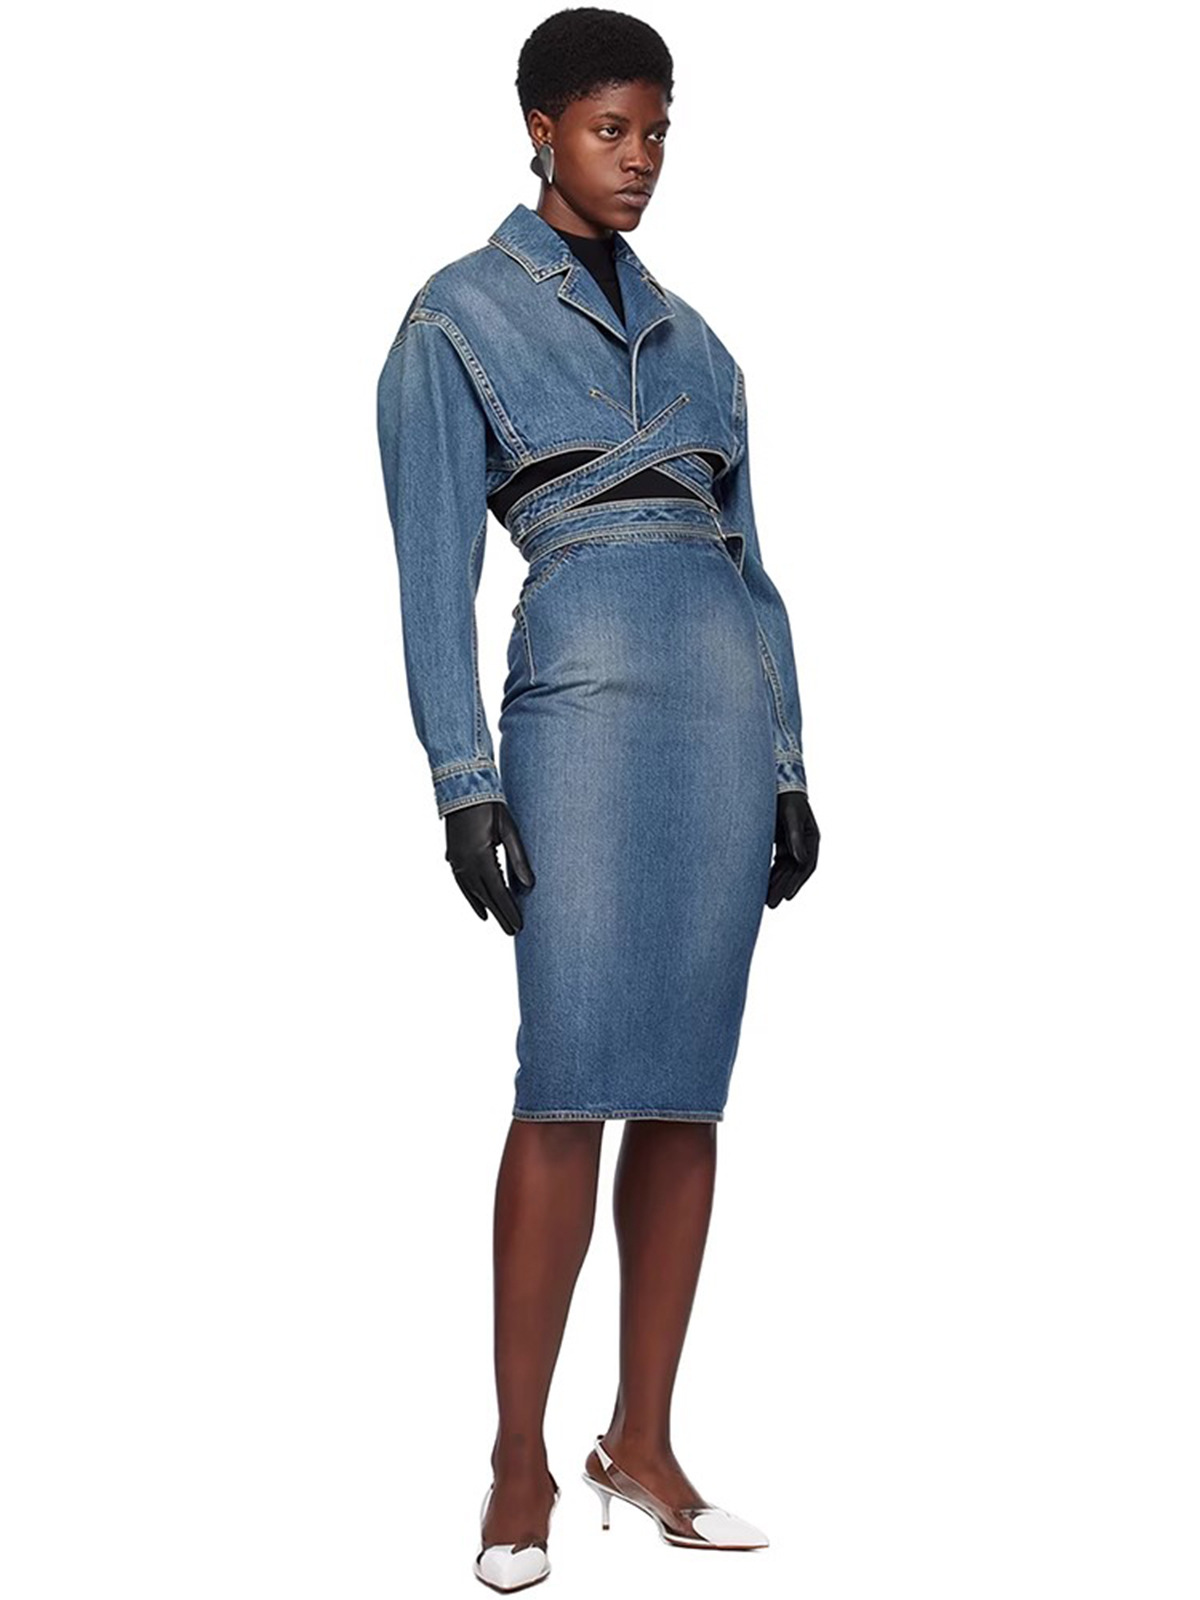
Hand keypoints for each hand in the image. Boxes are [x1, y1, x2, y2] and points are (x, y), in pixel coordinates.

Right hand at [444, 800, 534, 933]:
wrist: (462, 789)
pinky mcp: (453, 857)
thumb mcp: (509, 830)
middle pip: (486, 898)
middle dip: (501, 915)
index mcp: (481, 859)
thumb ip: (519, 859)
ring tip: (498, 922)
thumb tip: (529, 885)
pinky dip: (471, 898)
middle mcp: (466, 865)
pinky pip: (462, 885)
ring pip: (472, 893)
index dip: (509, 911)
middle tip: (513, 932)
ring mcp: (456, 862)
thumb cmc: (490, 807)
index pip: (499, 893)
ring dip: (486, 909)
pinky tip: (479, 907)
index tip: (520, 926)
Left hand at [767, 790, 818, 908]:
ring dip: (775, 884)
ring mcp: (792, 846)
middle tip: (772, 904)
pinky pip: (775, 864)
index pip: (806, 865)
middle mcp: (803, 845)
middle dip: (783, 888)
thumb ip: (794, 837)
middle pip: (793, 872)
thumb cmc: (786, 798)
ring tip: (765, 901)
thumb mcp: (791, 816)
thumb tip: (800, 859)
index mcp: (811, 838)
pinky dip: (769, 874)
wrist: (777, 784)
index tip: (788, 896)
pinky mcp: (780, 844)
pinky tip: (761, 885)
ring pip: (784, 870)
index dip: (797, 882)